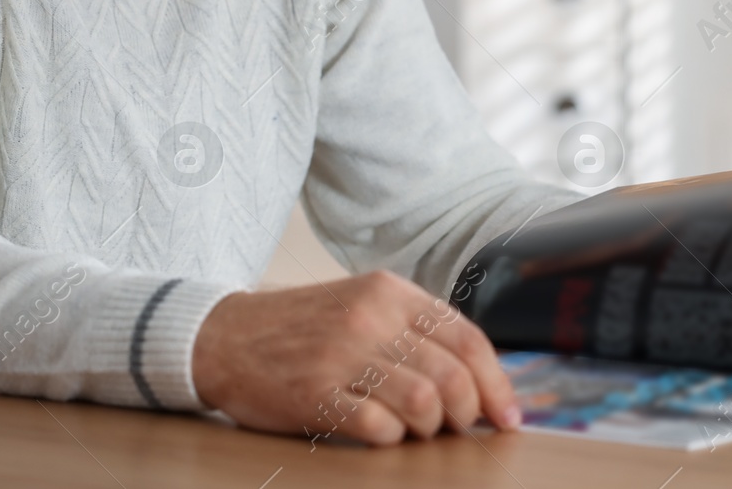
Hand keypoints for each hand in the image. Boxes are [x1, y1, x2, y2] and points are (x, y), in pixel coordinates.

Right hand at [191, 270, 521, 445]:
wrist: (224, 336)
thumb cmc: (303, 328)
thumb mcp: (362, 305)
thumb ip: (415, 329)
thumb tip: (478, 377)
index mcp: (388, 291)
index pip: (466, 338)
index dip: (496, 383)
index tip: (507, 415)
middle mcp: (369, 318)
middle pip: (452, 376)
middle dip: (467, 414)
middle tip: (457, 428)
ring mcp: (340, 355)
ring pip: (424, 404)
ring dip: (429, 429)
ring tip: (414, 430)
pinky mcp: (314, 393)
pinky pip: (379, 428)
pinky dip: (390, 439)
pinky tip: (378, 432)